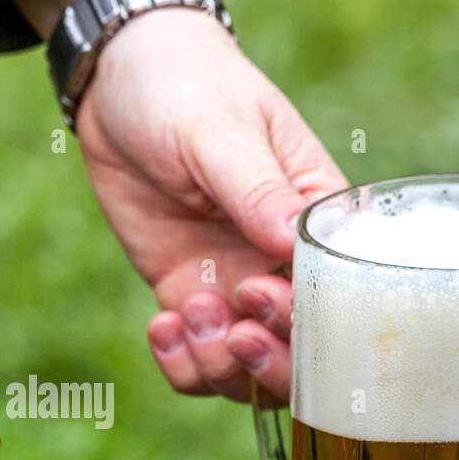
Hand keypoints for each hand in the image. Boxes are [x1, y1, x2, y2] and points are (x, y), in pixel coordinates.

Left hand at [74, 8, 347, 401]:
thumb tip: (290, 239)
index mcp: (318, 221)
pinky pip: (197, 361)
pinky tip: (160, 326)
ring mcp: (236, 286)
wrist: (120, 87)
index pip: (337, 294)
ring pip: (249, 372)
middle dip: (269, 362)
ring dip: (218, 367)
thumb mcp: (221, 131)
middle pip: (303, 353)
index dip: (302, 316)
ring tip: (183, 317)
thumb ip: (255, 189)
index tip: (253, 290)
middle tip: (227, 330)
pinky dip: (181, 365)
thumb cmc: (186, 88)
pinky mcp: (189, 295)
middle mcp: (284, 265)